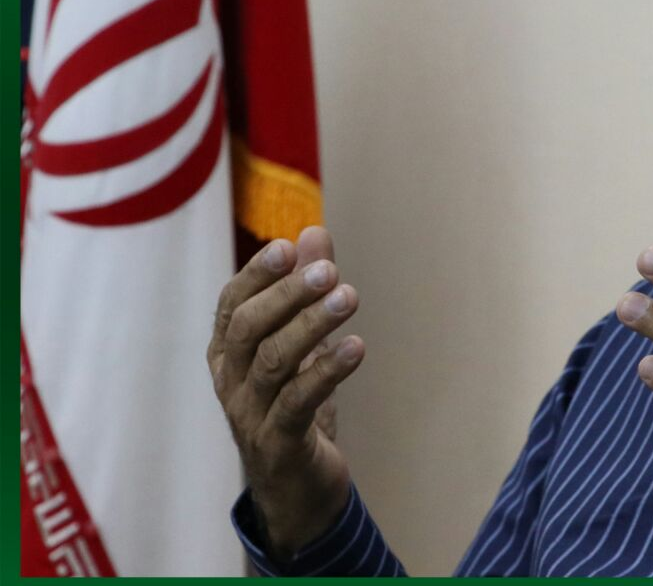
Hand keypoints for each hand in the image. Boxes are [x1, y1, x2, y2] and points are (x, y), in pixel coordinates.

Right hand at [207, 226, 365, 559]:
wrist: (297, 489)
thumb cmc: (295, 406)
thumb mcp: (301, 344)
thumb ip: (305, 289)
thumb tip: (315, 231)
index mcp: (228, 353)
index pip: (232, 304)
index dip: (258, 274)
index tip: (290, 247)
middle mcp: (229, 380)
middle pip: (248, 328)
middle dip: (287, 295)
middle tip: (329, 271)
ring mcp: (248, 414)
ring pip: (273, 362)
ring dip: (312, 326)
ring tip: (349, 298)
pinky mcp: (276, 444)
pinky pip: (298, 402)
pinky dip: (327, 371)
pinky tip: (356, 348)